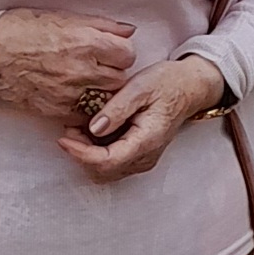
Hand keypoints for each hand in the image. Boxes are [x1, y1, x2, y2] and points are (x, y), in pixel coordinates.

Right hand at [0, 7, 137, 122]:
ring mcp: (70, 93)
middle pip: (120, 78)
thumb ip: (100, 25)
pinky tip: (75, 95)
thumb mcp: (62, 17)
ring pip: (106, 98)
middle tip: (100, 66)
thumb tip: (128, 31)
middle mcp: (81, 69)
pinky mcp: (57, 109)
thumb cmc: (20, 30)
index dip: (121, 51)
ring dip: (102, 90)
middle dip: (113, 71)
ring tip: (88, 81)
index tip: (111, 51)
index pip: (127, 54)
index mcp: (85, 42)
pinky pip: (85, 114)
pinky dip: (85, 106)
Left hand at [59, 53, 227, 181]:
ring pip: (105, 170)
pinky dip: (96, 151)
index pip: (107, 161)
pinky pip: (112, 163)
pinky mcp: (139, 155)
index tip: (64, 138)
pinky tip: (93, 129)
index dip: (80, 153)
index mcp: (147, 140)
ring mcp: (143, 159)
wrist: (190, 88)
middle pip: (103, 171)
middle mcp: (146, 157)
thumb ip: (117, 109)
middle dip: (81, 154)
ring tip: (79, 126)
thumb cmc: (168, 83)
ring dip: (87, 153)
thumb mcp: (141, 86)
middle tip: (70, 128)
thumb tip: (94, 128)